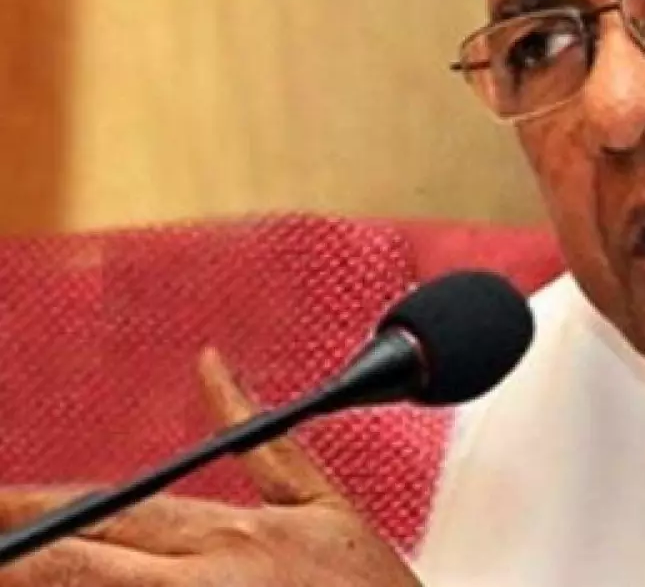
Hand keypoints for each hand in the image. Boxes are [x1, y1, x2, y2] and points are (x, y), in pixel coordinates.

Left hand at [0, 349, 421, 585]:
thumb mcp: (328, 504)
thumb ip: (261, 436)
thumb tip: (213, 364)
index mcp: (231, 534)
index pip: (106, 515)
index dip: (30, 511)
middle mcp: (205, 583)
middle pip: (76, 568)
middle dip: (17, 554)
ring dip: (43, 580)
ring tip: (9, 564)